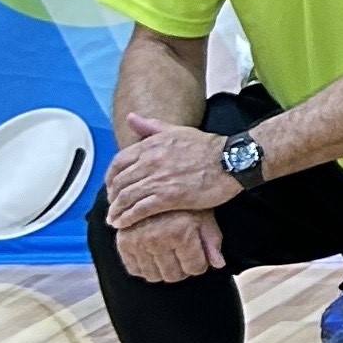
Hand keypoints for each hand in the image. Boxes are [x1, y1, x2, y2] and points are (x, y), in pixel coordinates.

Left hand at [104, 118, 241, 222]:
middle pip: (119, 182)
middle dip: (112, 197)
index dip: (110, 177)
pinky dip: (128, 218)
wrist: (232, 161)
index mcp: (151, 145)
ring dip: (117, 210)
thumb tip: (131, 117)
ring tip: (114, 219)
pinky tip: (123, 224)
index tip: (111, 187)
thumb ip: (151, 126)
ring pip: (127, 197)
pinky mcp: (169, 197)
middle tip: (113, 206)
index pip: (118, 163)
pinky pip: (140, 209)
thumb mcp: (178, 131)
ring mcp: (159, 180)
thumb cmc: (207, 147)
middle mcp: (150, 161)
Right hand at [113, 210, 223, 284]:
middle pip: (173, 276)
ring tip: (170, 255)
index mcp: (179, 232)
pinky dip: (145, 267)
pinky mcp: (123, 242)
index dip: (199, 264)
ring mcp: (137, 241)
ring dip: (164, 270)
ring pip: (153, 276)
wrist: (156, 186)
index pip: (194, 268)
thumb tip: (219, 264)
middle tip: (184, 257)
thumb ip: (212, 241)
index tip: (199, 257)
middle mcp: (156, 238)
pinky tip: (154, 255)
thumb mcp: (204, 216)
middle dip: (183, 269)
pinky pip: (135, 269)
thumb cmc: (185, 202)